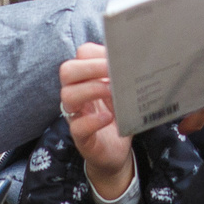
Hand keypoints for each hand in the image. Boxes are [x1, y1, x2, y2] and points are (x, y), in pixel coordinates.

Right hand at [60, 43, 135, 201]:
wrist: (117, 150)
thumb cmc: (119, 116)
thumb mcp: (122, 93)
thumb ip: (123, 78)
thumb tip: (135, 61)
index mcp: (86, 79)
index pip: (81, 56)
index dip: (97, 54)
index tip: (116, 58)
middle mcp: (77, 94)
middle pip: (67, 71)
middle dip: (91, 67)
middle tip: (112, 72)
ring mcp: (76, 115)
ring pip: (68, 95)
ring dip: (92, 89)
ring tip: (112, 92)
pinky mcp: (81, 136)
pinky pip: (77, 126)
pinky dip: (93, 120)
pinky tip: (108, 117)